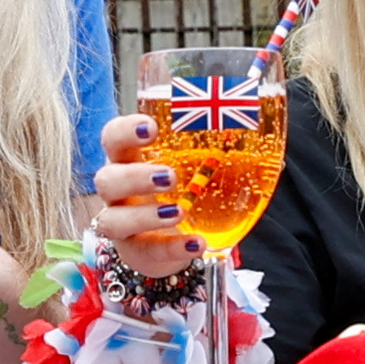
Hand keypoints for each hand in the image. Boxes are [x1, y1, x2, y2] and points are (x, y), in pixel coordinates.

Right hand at [89, 111, 197, 278]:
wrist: (178, 236)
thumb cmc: (183, 188)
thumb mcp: (193, 161)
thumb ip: (213, 140)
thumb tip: (258, 111)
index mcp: (130, 159)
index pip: (113, 138)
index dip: (125, 131)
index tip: (151, 129)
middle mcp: (118, 191)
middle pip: (106, 179)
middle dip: (135, 177)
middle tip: (170, 177)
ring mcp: (122, 223)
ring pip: (112, 220)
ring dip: (145, 215)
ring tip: (180, 212)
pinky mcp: (136, 252)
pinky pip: (147, 251)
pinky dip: (173, 248)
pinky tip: (197, 243)